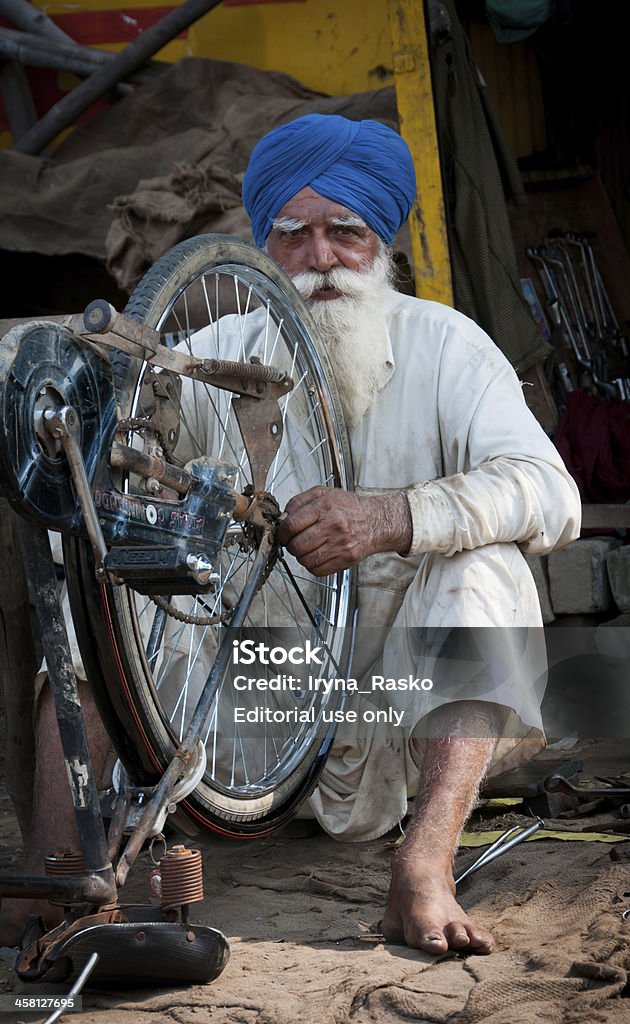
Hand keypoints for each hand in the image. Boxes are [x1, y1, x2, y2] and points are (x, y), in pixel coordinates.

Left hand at [276, 486, 411, 575]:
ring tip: (308, 547)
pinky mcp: (345, 559)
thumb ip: (298, 503)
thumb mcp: (323, 494)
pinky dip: (313, 565)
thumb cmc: (348, 507)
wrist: (375, 521)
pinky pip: (318, 570)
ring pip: (305, 560)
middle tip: (295, 541)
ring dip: (302, 556)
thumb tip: (281, 520)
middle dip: (291, 545)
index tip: (282, 534)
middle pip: (297, 546)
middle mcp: (334, 526)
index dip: (282, 533)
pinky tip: (318, 554)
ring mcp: (340, 545)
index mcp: (325, 507)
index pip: (292, 525)